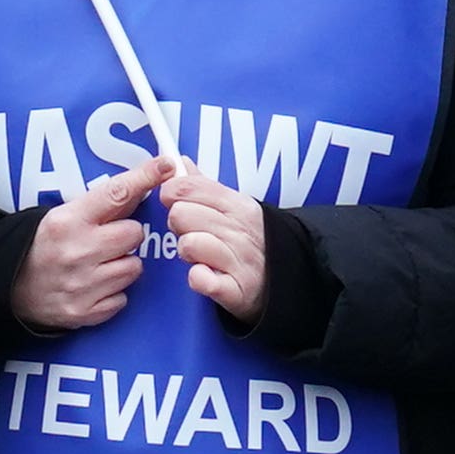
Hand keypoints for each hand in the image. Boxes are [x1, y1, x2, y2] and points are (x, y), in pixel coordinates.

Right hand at [13, 156, 166, 332]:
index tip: (165, 166)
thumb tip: (142, 184)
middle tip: (109, 239)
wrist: (10, 289)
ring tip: (100, 264)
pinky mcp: (85, 311)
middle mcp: (76, 251)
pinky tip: (95, 285)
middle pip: (134, 234)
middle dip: (127, 235)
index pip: (115, 193)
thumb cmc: (42, 247)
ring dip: (123, 265)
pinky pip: (122, 298)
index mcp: (68, 221)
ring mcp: (82, 285)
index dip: (144, 178)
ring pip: (134, 268)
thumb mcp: (62, 216)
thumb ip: (100, 204)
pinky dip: (113, 292)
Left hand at [164, 163, 269, 323]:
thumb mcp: (235, 208)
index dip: (172, 193)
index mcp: (238, 204)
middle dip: (178, 225)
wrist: (282, 284)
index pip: (189, 186)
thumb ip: (204, 186)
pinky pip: (200, 279)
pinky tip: (203, 275)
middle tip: (190, 232)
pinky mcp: (235, 290)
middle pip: (181, 214)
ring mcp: (238, 260)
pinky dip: (197, 278)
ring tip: (198, 256)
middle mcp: (239, 230)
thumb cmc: (250, 244)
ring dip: (186, 252)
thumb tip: (182, 163)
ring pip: (188, 244)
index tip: (175, 202)